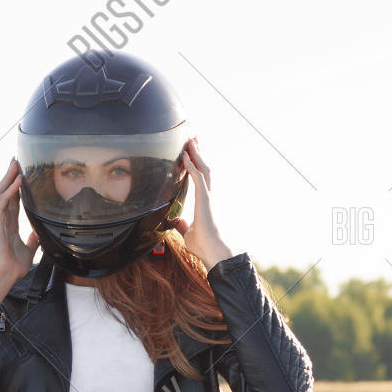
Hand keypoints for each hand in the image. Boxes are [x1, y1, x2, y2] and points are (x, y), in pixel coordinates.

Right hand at [0, 159, 39, 308]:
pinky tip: (18, 180)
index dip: (15, 186)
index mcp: (8, 224)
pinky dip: (10, 190)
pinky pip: (2, 202)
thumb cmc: (12, 267)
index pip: (12, 200)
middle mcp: (1, 219)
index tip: (20, 173)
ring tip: (14, 163)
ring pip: (0, 192)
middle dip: (9, 175)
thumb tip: (39, 232)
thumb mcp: (29, 250)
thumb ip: (33, 239)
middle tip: (15, 160)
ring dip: (7, 177)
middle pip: (4, 191)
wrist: (3, 276)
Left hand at [173, 139, 232, 270]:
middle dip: (199, 153)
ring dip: (197, 154)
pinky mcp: (205, 198)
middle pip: (205, 168)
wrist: (213, 252)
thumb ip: (184, 225)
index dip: (197, 165)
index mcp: (206, 202)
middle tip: (194, 140)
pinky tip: (184, 155)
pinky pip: (197, 176)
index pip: (202, 179)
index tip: (193, 155)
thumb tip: (178, 222)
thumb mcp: (189, 233)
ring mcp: (208, 196)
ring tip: (191, 140)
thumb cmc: (204, 246)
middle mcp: (210, 196)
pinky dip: (191, 165)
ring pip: (203, 168)